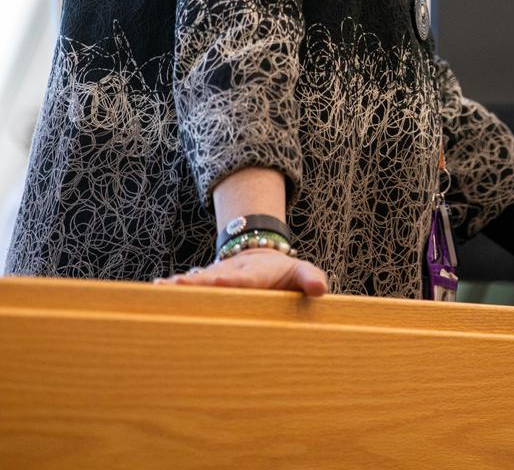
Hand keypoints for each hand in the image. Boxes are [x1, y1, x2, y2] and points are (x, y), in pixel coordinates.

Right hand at [154, 248, 327, 295]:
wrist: (262, 257)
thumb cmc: (284, 274)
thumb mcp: (300, 272)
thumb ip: (309, 278)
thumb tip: (320, 289)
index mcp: (255, 274)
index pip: (243, 280)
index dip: (231, 282)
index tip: (217, 282)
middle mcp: (232, 274)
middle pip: (212, 279)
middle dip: (195, 283)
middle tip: (175, 286)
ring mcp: (217, 278)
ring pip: (197, 282)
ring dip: (180, 287)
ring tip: (160, 290)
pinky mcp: (207, 284)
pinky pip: (191, 288)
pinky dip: (174, 291)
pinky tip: (155, 294)